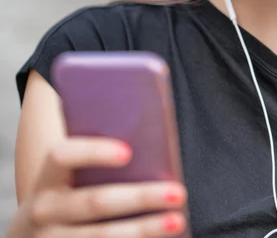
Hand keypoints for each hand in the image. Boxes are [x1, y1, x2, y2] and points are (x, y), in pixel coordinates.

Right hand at [7, 136, 187, 236]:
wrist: (31, 236)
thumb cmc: (66, 190)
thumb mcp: (66, 172)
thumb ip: (92, 150)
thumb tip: (144, 116)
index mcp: (47, 177)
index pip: (64, 156)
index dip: (94, 152)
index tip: (128, 152)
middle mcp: (45, 210)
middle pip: (96, 202)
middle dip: (140, 197)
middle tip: (178, 192)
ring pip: (103, 236)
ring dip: (144, 230)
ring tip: (176, 220)